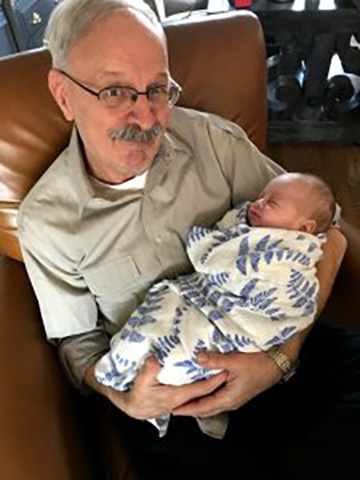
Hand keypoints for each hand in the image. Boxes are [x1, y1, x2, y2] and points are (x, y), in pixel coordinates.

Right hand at [105, 356, 227, 419]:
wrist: (132, 406)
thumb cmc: (137, 396)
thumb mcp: (141, 381)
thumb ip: (149, 371)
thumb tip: (154, 360)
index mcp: (178, 395)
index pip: (203, 388)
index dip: (215, 379)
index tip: (226, 368)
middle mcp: (182, 399)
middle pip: (206, 390)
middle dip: (217, 379)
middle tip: (229, 365)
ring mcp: (181, 399)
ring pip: (201, 390)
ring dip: (210, 380)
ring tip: (219, 366)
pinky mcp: (178, 396)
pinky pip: (194, 389)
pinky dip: (201, 382)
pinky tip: (202, 372)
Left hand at [173, 350, 281, 417]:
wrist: (277, 363)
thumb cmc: (259, 364)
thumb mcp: (235, 361)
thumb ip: (214, 361)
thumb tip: (196, 358)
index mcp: (228, 399)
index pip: (202, 408)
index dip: (187, 409)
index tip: (172, 409)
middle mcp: (230, 402)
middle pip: (205, 409)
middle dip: (189, 408)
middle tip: (173, 405)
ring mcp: (234, 398)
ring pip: (211, 403)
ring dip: (197, 402)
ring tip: (183, 397)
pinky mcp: (236, 391)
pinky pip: (216, 397)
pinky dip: (206, 395)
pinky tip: (200, 388)